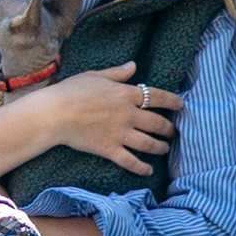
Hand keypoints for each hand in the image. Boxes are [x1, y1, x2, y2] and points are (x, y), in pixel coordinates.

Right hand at [49, 64, 180, 174]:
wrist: (54, 114)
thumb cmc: (70, 91)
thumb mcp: (94, 75)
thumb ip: (117, 72)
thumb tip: (133, 65)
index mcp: (126, 94)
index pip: (158, 97)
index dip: (172, 101)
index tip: (181, 105)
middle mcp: (128, 114)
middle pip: (158, 123)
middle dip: (169, 129)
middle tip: (173, 131)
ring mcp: (120, 134)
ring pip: (149, 144)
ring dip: (161, 147)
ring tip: (165, 148)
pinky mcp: (109, 149)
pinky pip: (131, 161)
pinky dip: (142, 167)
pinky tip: (148, 169)